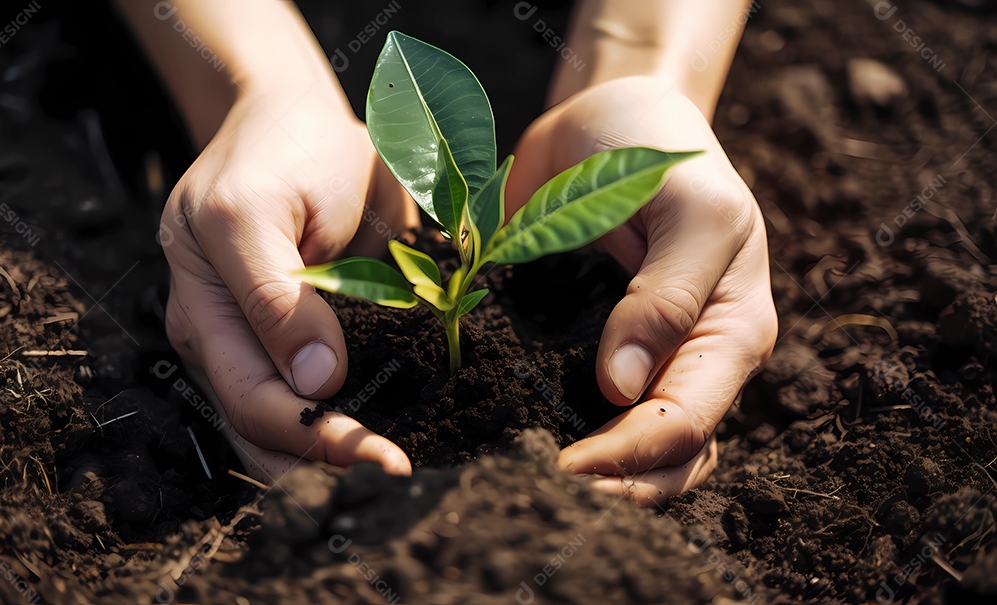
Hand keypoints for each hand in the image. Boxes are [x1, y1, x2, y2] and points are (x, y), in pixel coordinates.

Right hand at [159, 90, 415, 480]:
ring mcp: (250, 342)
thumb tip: (314, 383)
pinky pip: (303, 399)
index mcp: (204, 310)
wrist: (292, 122)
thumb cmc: (276, 154)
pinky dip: (335, 427)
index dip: (317, 437)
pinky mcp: (285, 336)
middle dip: (328, 458)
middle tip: (397, 469)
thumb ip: (277, 296)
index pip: (256, 401)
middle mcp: (220, 339)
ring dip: (329, 457)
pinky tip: (371, 438)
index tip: (385, 456)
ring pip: (278, 430)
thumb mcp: (257, 211)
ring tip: (387, 465)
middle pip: (264, 429)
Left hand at [507, 76, 776, 504]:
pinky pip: (583, 411)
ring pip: (632, 453)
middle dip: (612, 488)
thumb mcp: (690, 208)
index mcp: (729, 332)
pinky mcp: (591, 349)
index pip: (686, 424)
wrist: (608, 119)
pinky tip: (520, 444)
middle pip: (667, 459)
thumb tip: (622, 387)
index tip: (563, 468)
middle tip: (539, 492)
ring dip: (593, 481)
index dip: (628, 456)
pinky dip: (562, 435)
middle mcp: (690, 359)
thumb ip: (666, 296)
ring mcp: (641, 359)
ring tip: (530, 485)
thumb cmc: (661, 151)